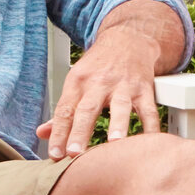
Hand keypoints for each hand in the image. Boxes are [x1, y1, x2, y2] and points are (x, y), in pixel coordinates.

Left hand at [37, 21, 161, 159]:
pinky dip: (151, 128)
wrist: (128, 40)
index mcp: (78, 82)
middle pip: (87, 109)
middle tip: (74, 153)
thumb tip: (43, 133)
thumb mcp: (77, 81)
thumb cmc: (100, 66)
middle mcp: (99, 83)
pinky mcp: (144, 89)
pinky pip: (149, 111)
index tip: (54, 154)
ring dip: (117, 126)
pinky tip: (149, 143)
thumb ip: (63, 110)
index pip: (64, 110)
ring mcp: (124, 86)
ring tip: (114, 144)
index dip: (58, 132)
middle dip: (80, 132)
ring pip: (120, 107)